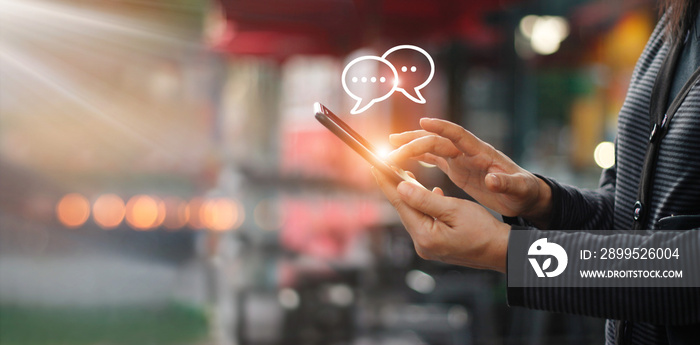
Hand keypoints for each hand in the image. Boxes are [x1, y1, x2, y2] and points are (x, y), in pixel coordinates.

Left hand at [373, 167, 508, 271]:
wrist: (501, 251)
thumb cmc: (483, 230)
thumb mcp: (454, 209)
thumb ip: (425, 199)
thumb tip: (400, 187)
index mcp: (425, 236)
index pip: (400, 203)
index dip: (386, 182)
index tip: (375, 165)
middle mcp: (422, 244)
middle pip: (404, 209)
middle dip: (396, 187)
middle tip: (387, 165)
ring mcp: (428, 247)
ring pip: (414, 214)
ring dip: (411, 195)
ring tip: (405, 175)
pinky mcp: (435, 246)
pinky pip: (424, 221)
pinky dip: (424, 206)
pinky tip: (430, 195)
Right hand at [389, 118, 551, 227]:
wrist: (526, 195)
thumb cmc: (524, 191)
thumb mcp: (519, 189)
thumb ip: (506, 183)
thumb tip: (492, 180)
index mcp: (482, 152)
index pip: (458, 135)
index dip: (442, 128)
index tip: (423, 123)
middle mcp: (468, 152)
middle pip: (438, 140)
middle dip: (415, 141)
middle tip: (393, 147)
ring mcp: (461, 158)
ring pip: (432, 146)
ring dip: (412, 145)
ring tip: (391, 145)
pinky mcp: (457, 167)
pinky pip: (434, 158)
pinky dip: (418, 156)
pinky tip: (404, 160)